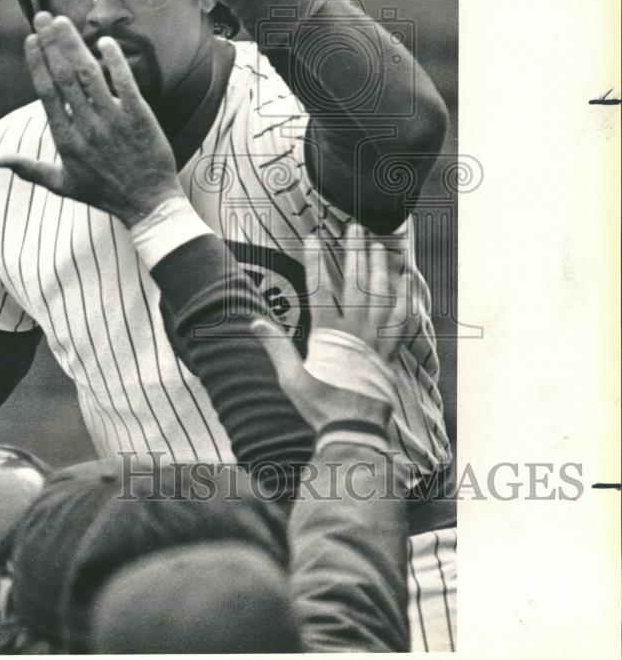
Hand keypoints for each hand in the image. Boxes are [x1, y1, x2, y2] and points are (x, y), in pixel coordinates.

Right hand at [0, 13, 181, 225]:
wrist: (148, 204)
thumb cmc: (105, 194)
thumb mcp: (64, 184)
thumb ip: (31, 169)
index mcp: (66, 140)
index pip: (46, 93)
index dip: (37, 63)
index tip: (31, 40)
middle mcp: (87, 126)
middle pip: (64, 77)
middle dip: (51, 44)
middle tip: (42, 17)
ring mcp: (113, 120)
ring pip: (90, 75)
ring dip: (75, 45)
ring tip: (63, 22)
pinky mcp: (139, 117)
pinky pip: (124, 83)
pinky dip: (114, 61)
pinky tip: (105, 41)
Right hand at [251, 225, 417, 431]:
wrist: (354, 432)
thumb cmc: (319, 406)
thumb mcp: (289, 377)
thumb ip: (274, 346)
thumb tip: (253, 322)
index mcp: (329, 334)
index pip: (321, 288)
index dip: (316, 260)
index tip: (312, 237)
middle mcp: (356, 332)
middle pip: (357, 283)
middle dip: (354, 252)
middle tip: (355, 227)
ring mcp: (377, 341)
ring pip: (382, 296)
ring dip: (380, 268)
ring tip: (379, 245)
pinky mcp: (391, 353)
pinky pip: (402, 321)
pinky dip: (405, 299)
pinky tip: (406, 283)